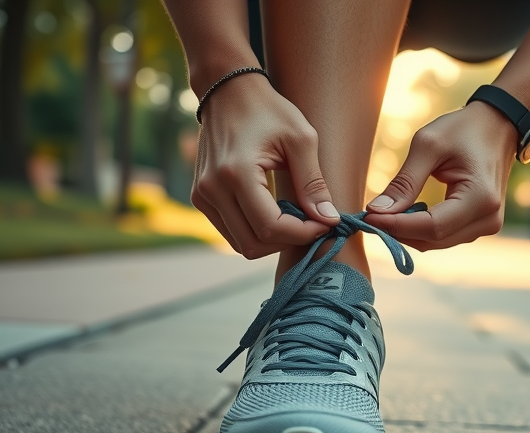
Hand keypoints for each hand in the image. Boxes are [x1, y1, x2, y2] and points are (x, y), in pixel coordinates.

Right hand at [191, 73, 340, 258]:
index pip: (270, 228)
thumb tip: (329, 220)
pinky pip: (231, 231)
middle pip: (253, 244)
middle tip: (313, 222)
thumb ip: (313, 183)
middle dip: (288, 241)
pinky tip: (276, 213)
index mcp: (236, 173)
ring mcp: (201, 195)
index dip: (303, 233)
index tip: (326, 223)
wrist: (228, 91)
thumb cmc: (268, 110)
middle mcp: (212, 188)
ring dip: (272, 239)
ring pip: (240, 244)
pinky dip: (256, 231)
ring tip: (296, 217)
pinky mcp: (200, 197)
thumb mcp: (301, 139)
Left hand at [364, 103, 515, 250]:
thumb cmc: (465, 129)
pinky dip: (421, 229)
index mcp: (480, 198)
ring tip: (384, 214)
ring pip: (437, 242)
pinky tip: (405, 214)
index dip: (397, 226)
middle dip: (398, 231)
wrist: (499, 125)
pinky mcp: (481, 225)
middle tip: (370, 215)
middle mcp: (488, 219)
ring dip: (408, 232)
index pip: (431, 226)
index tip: (367, 216)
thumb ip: (404, 182)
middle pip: (433, 239)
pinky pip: (445, 236)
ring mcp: (488, 225)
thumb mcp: (429, 146)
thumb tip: (376, 211)